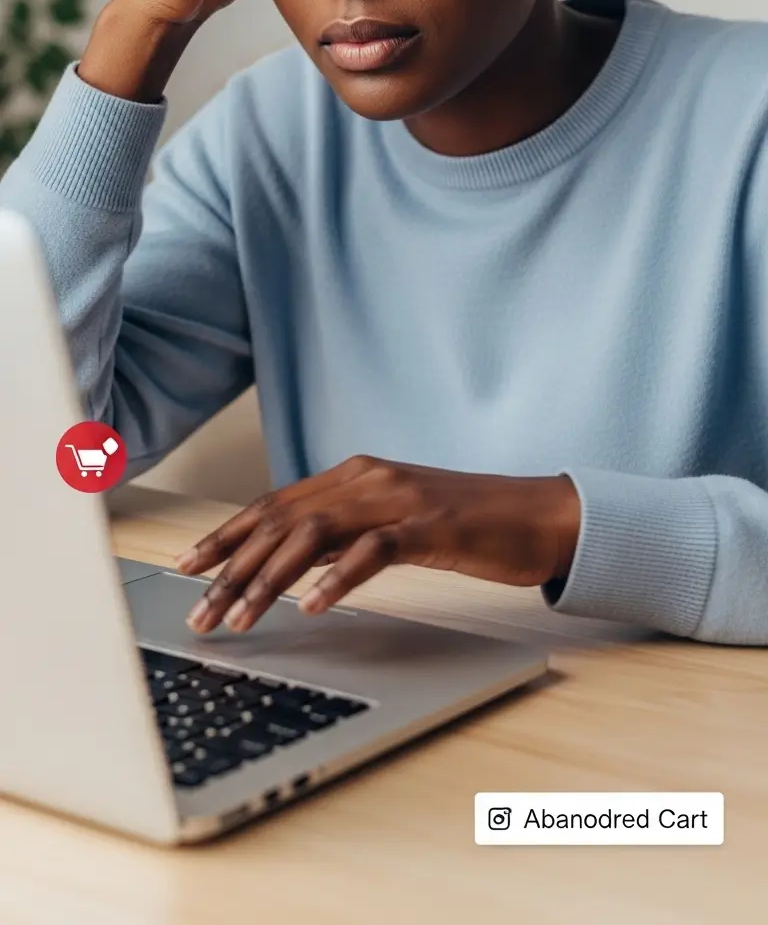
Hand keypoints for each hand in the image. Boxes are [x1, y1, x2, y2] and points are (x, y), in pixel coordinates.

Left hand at [175, 456, 580, 633]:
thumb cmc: (467, 524)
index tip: (188, 568)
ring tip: (241, 617)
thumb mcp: (393, 522)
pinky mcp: (433, 526)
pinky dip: (337, 578)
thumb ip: (345, 531)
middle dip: (233, 566)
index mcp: (355, 475)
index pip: (274, 504)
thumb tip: (288, 561)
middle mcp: (369, 478)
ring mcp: (401, 499)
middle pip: (282, 520)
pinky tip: (312, 607)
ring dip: (269, 579)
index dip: (227, 535)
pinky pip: (374, 551)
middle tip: (199, 610)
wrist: (541, 515)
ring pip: (315, 534)